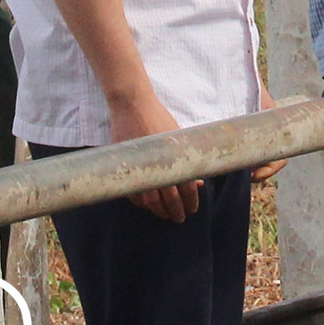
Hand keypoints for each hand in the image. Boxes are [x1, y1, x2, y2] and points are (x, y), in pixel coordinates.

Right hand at [106, 89, 199, 222]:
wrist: (133, 106)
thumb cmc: (159, 120)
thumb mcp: (178, 139)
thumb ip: (188, 160)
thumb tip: (197, 182)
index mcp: (176, 159)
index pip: (187, 189)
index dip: (191, 202)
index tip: (191, 210)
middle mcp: (159, 166)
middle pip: (170, 199)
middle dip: (176, 211)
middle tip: (178, 218)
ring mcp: (142, 168)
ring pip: (151, 201)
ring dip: (158, 211)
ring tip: (163, 215)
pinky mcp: (126, 168)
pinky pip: (133, 193)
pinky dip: (141, 203)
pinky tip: (147, 205)